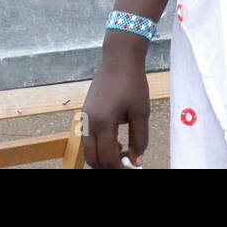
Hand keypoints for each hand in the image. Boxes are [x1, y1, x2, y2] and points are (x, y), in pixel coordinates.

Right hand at [82, 54, 151, 168]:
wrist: (119, 58)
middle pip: (92, 159)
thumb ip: (139, 139)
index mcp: (103, 122)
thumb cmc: (132, 82)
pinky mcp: (86, 112)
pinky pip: (88, 138)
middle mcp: (89, 122)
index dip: (119, 168)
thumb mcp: (141, 112)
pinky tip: (116, 139)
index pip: (107, 158)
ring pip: (88, 150)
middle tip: (125, 164)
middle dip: (108, 166)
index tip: (132, 168)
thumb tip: (137, 160)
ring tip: (123, 150)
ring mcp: (85, 117)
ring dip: (103, 157)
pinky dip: (99, 145)